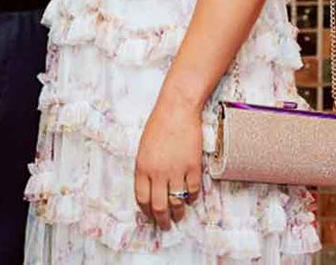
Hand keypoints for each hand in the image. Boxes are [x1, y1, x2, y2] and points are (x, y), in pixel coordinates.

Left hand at [134, 95, 202, 229]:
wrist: (177, 109)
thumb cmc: (158, 125)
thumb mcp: (143, 148)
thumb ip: (145, 169)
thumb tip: (151, 190)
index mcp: (142, 167)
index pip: (142, 199)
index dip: (147, 211)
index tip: (150, 216)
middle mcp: (158, 173)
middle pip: (159, 206)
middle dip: (162, 220)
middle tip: (165, 226)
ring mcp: (176, 171)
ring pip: (177, 203)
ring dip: (178, 214)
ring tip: (179, 217)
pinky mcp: (193, 167)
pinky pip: (192, 191)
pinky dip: (192, 198)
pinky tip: (190, 199)